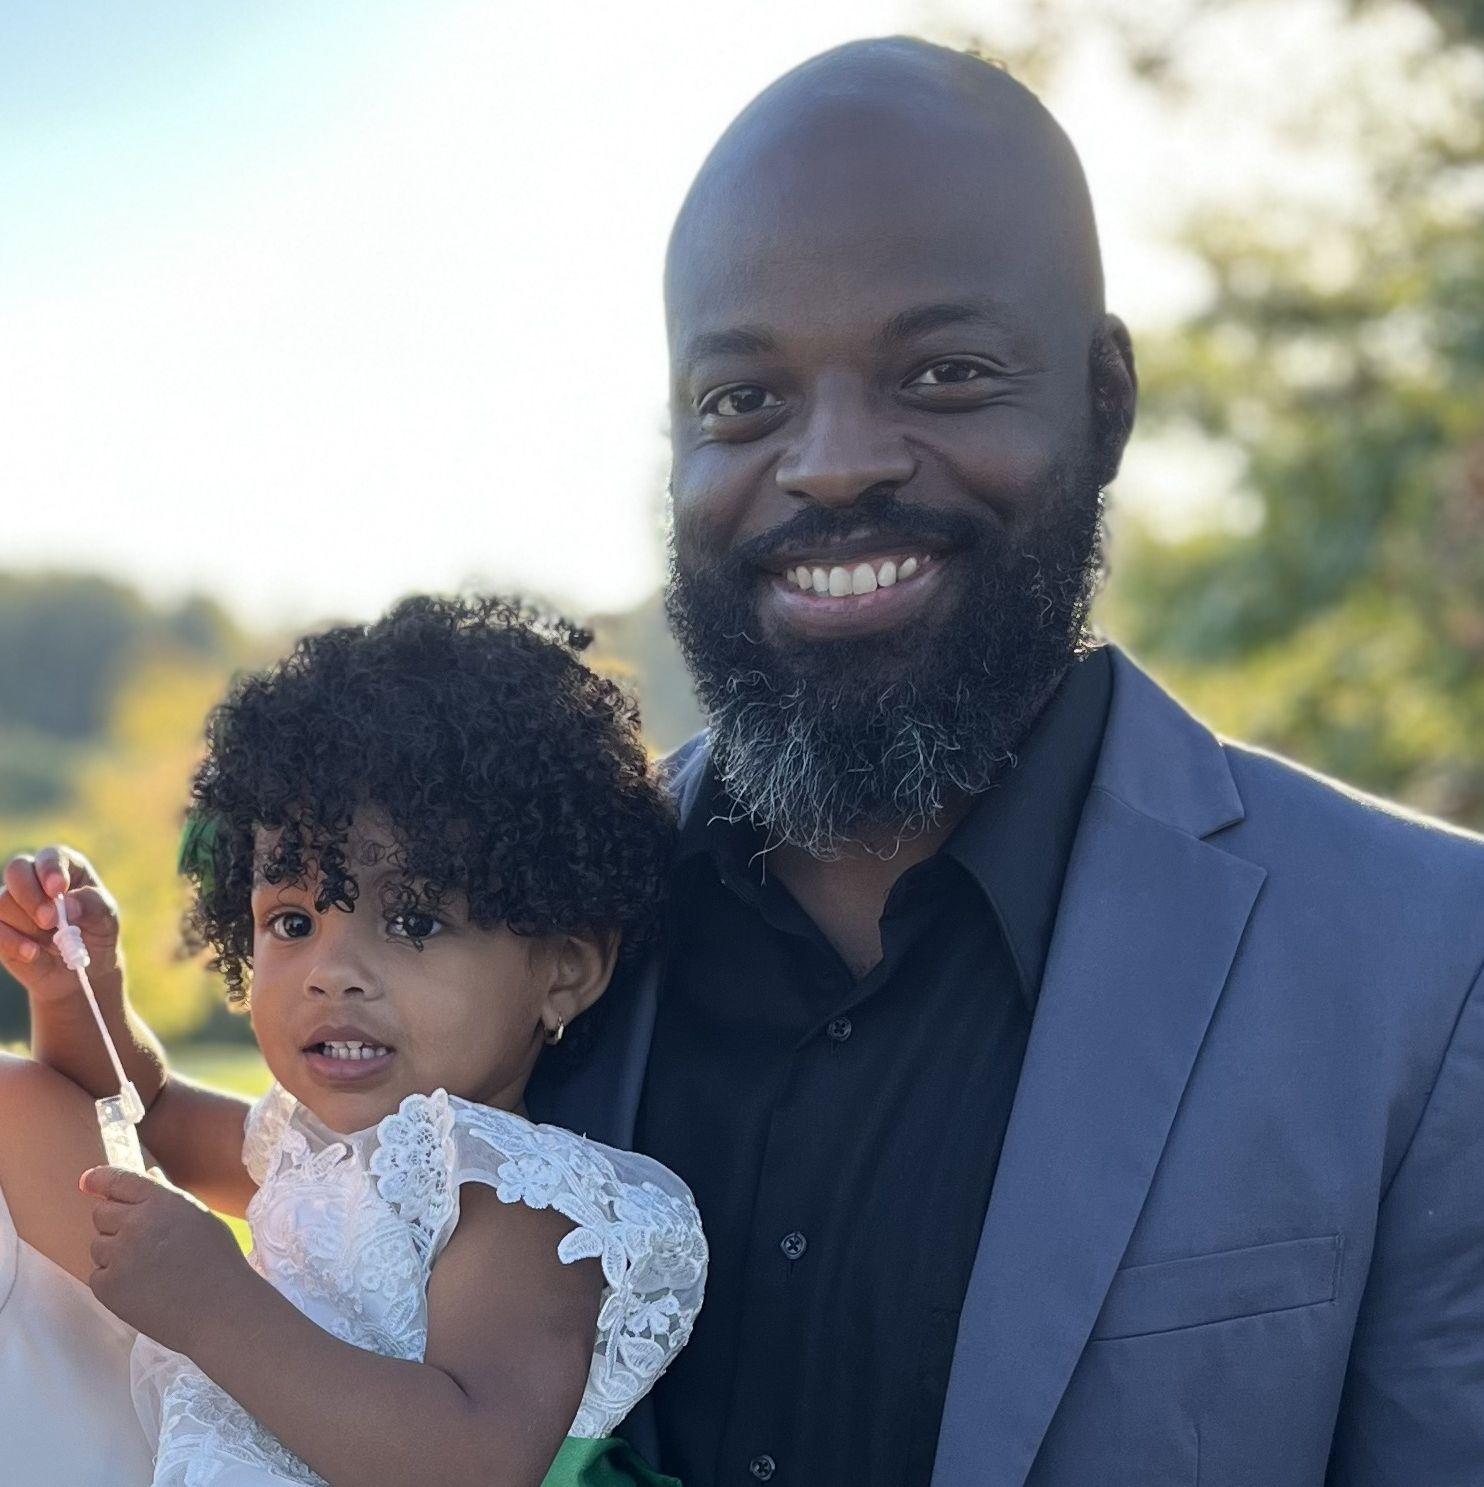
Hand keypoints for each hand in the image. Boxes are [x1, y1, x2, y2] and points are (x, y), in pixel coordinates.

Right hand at [0, 846, 122, 1006]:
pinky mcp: (1, 927)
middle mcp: (35, 879)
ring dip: (27, 924)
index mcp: (65, 868)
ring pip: (4, 901)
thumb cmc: (97, 933)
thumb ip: (93, 905)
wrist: (82, 968)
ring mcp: (15, 903)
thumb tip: (68, 903)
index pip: (51, 856)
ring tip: (49, 942)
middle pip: (17, 869)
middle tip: (50, 920)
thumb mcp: (107, 918)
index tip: (59, 890)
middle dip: (31, 895)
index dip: (51, 869)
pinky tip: (32, 953)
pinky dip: (11, 941)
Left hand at [81, 1164, 251, 1355]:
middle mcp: (137, 1223)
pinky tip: (142, 1287)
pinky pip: (98, 1274)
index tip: (87, 1182)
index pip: (118, 1180)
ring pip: (98, 1245)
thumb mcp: (198, 1217)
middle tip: (140, 1240)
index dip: (99, 1179)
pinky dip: (113, 1280)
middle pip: (100, 1213)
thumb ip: (167, 1196)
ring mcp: (120, 1256)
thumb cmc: (216, 1262)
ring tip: (148, 1268)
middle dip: (114, 1222)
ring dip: (114, 1252)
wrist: (219, 1309)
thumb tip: (149, 1175)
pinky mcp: (108, 1287)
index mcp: (162, 1201)